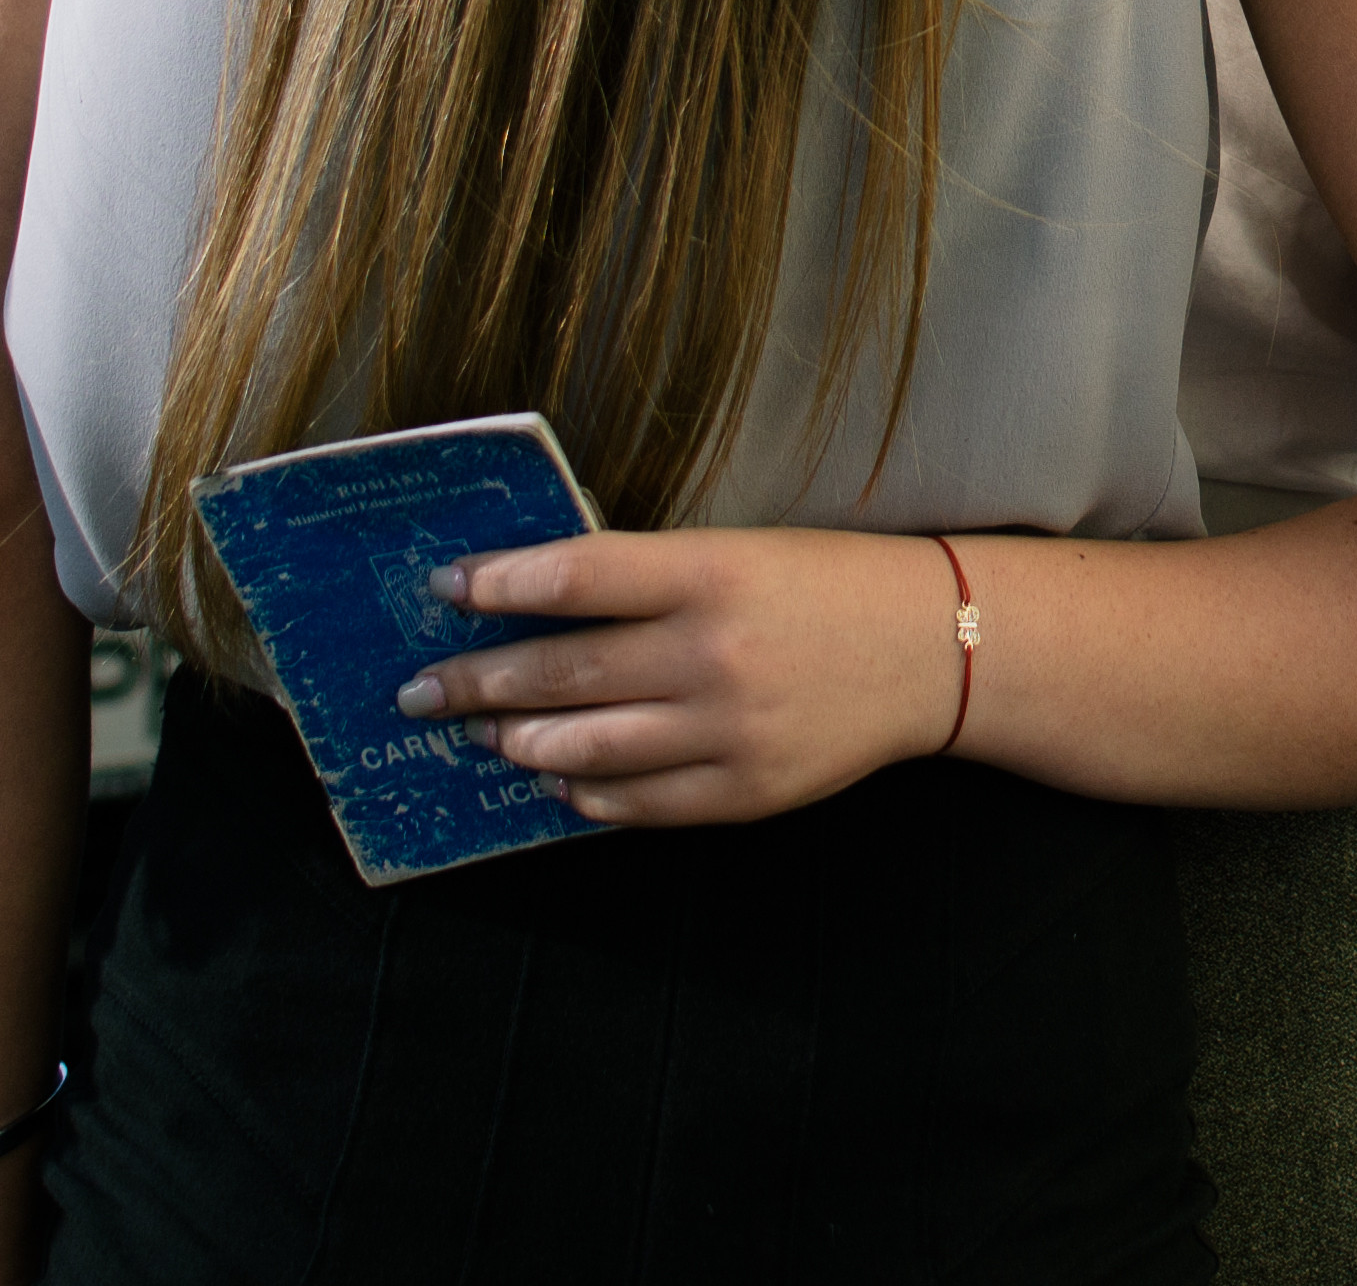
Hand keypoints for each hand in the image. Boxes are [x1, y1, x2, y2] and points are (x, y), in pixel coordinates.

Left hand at [400, 526, 960, 824]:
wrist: (934, 647)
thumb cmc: (825, 585)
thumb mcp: (740, 552)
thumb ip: (648, 577)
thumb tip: (537, 603)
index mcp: (712, 572)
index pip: (577, 575)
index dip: (499, 584)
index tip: (444, 587)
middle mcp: (715, 652)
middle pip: (563, 670)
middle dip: (477, 680)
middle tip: (421, 688)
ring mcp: (730, 729)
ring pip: (587, 747)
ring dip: (520, 740)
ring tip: (484, 733)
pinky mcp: (747, 789)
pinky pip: (639, 803)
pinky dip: (586, 793)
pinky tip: (558, 779)